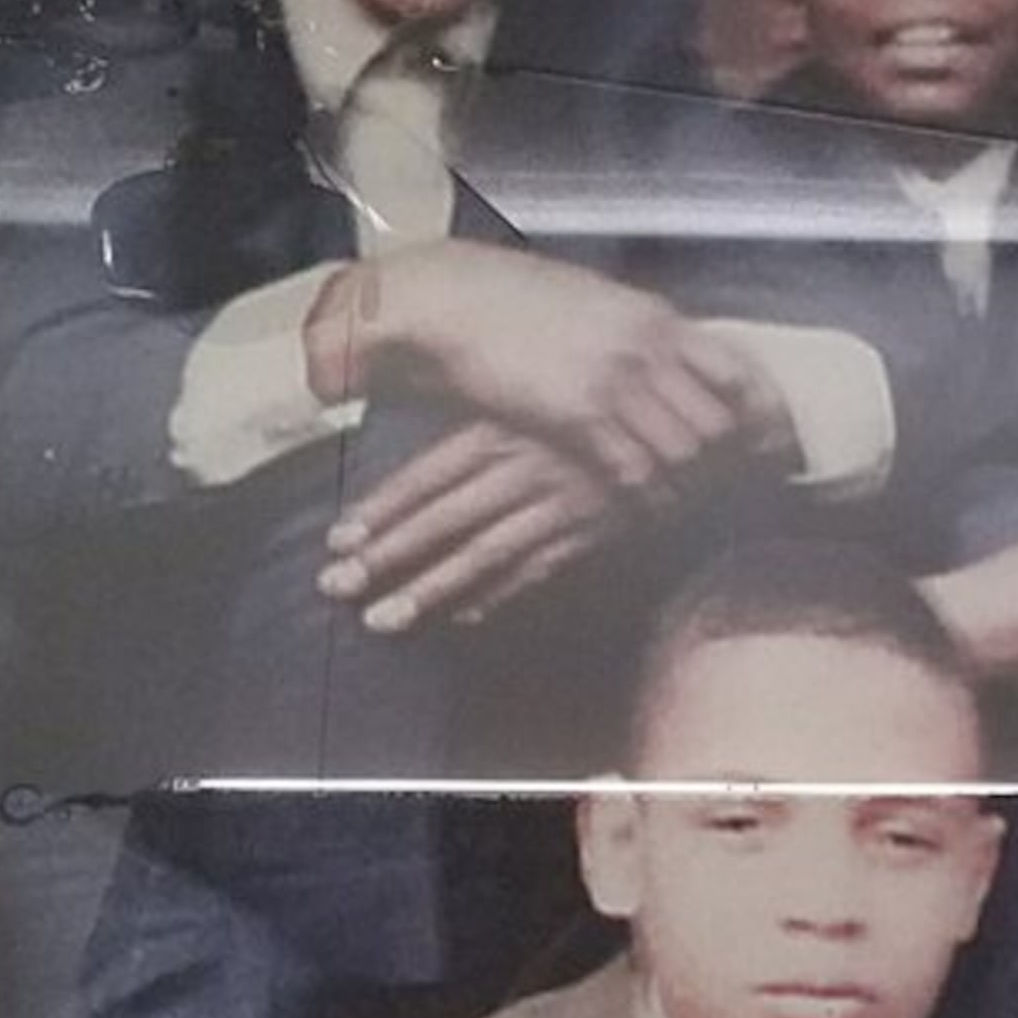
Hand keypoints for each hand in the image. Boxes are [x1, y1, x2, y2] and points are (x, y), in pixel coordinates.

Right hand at [311, 242, 763, 491]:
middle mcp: (647, 347)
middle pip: (721, 418)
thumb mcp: (595, 303)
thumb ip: (638, 333)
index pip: (739, 369)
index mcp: (656, 317)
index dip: (767, 414)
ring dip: (692, 483)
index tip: (780, 445)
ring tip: (696, 505)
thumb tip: (670, 353)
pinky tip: (646, 509)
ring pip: (686, 449)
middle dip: (736, 461)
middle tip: (743, 491)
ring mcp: (615, 381)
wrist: (450, 300)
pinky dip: (647, 495)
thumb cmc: (513, 300)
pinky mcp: (578, 415)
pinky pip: (634, 469)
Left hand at [321, 420, 629, 630]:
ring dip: (429, 590)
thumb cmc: (595, 400)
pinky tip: (461, 616)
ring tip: (381, 618)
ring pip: (482, 554)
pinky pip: (536, 570)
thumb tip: (420, 458)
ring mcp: (558, 503)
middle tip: (335, 585)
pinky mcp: (592, 531)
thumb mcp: (532, 399)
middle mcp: (524, 467)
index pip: (427, 475)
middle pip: (442, 519)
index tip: (338, 540)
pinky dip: (498, 594)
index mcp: (503, 428)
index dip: (380, 510)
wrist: (682, 414)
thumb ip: (481, 428)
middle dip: (385, 556)